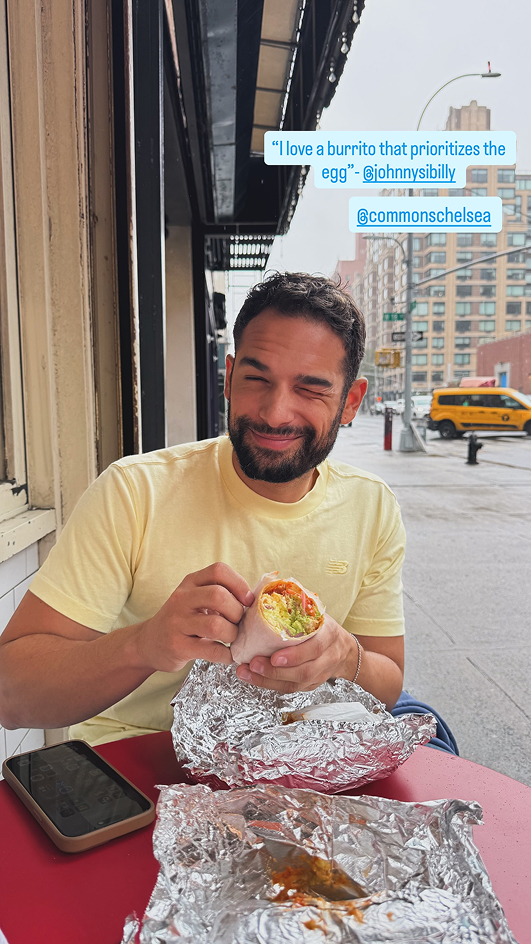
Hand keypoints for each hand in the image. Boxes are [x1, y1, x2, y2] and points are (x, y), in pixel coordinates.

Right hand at [133, 563, 253, 672]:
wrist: (149, 643)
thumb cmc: (182, 620)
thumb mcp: (195, 599)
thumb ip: (220, 594)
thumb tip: (256, 600)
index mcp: (190, 582)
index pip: (218, 570)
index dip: (239, 584)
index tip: (248, 600)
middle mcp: (181, 598)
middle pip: (218, 596)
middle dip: (237, 612)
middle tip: (239, 622)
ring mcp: (177, 622)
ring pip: (216, 625)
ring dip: (232, 634)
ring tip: (231, 638)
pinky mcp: (177, 646)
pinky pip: (211, 650)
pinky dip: (226, 654)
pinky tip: (226, 654)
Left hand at [235, 614, 358, 693]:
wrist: (344, 651)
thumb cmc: (323, 628)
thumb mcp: (316, 613)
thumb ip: (296, 607)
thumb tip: (264, 594)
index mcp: (329, 635)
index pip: (315, 647)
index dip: (296, 654)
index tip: (275, 656)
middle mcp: (327, 658)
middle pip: (304, 671)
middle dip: (276, 671)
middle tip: (254, 664)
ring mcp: (319, 675)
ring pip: (296, 684)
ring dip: (268, 680)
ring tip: (247, 672)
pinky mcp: (310, 686)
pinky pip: (290, 689)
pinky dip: (270, 685)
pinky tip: (253, 678)